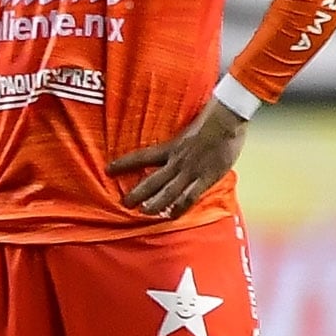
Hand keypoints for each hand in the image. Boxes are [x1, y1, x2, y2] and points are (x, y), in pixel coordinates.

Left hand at [113, 96, 249, 218]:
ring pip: (168, 192)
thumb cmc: (210, 119)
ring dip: (154, 204)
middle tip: (124, 204)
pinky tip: (172, 216)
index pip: (141, 156)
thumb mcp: (187, 127)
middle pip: (152, 180)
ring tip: (142, 212)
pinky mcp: (206, 178)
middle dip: (137, 193)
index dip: (124, 164)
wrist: (226, 120)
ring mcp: (191, 171)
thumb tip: (173, 140)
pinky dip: (180, 208)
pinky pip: (190, 197)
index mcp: (170, 146)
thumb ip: (179, 138)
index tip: (108, 169)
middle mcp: (177, 161)